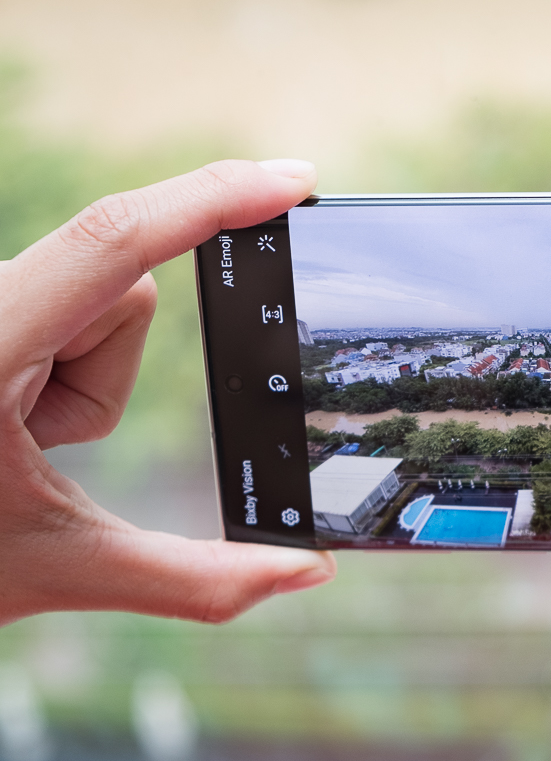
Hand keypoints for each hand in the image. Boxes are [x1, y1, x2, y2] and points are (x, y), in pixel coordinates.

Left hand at [0, 159, 336, 625]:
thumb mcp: (59, 565)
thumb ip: (195, 580)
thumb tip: (310, 572)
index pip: (115, 243)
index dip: (212, 200)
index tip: (292, 180)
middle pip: (121, 296)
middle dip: (105, 383)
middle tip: (35, 449)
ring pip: (100, 309)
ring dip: (83, 384)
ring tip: (13, 442)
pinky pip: (67, 314)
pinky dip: (62, 372)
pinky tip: (4, 421)